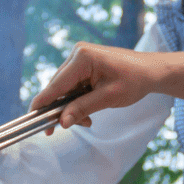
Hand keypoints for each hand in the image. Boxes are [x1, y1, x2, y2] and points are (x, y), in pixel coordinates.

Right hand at [32, 42, 163, 129]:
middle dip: (61, 109)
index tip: (32, 119)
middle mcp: (77, 54)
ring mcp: (80, 58)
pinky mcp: (84, 64)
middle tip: (61, 129)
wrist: (151, 71)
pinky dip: (77, 101)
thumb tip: (61, 122)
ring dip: (71, 107)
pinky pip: (73, 86)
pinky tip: (88, 111)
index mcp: (82, 57)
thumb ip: (82, 109)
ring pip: (65, 89)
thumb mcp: (108, 98)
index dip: (43, 103)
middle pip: (58, 87)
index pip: (56, 84)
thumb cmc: (134, 81)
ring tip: (87, 121)